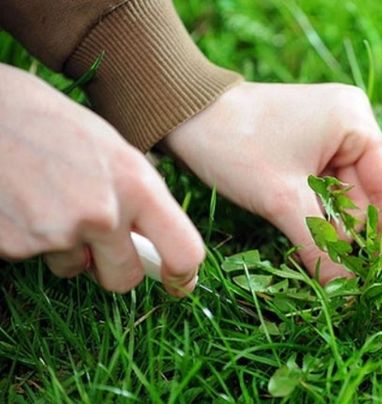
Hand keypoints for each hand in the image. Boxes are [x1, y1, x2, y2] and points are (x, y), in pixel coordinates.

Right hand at [0, 64, 203, 295]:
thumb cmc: (54, 123)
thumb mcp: (114, 150)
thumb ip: (140, 197)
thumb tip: (154, 240)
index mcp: (138, 185)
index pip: (184, 252)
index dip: (183, 275)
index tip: (177, 281)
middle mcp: (104, 215)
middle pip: (125, 279)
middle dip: (115, 268)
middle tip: (101, 244)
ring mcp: (59, 234)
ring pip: (76, 268)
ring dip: (68, 248)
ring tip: (49, 200)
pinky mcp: (18, 245)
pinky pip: (38, 257)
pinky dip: (34, 238)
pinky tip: (25, 201)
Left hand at [164, 82, 381, 282]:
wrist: (184, 117)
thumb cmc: (236, 146)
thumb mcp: (283, 199)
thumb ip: (321, 246)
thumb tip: (349, 294)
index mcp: (356, 122)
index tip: (370, 270)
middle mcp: (350, 126)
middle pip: (365, 195)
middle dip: (349, 233)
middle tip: (339, 274)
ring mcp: (328, 138)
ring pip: (343, 198)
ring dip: (330, 229)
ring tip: (317, 259)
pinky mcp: (307, 150)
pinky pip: (322, 191)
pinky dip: (315, 216)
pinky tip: (306, 240)